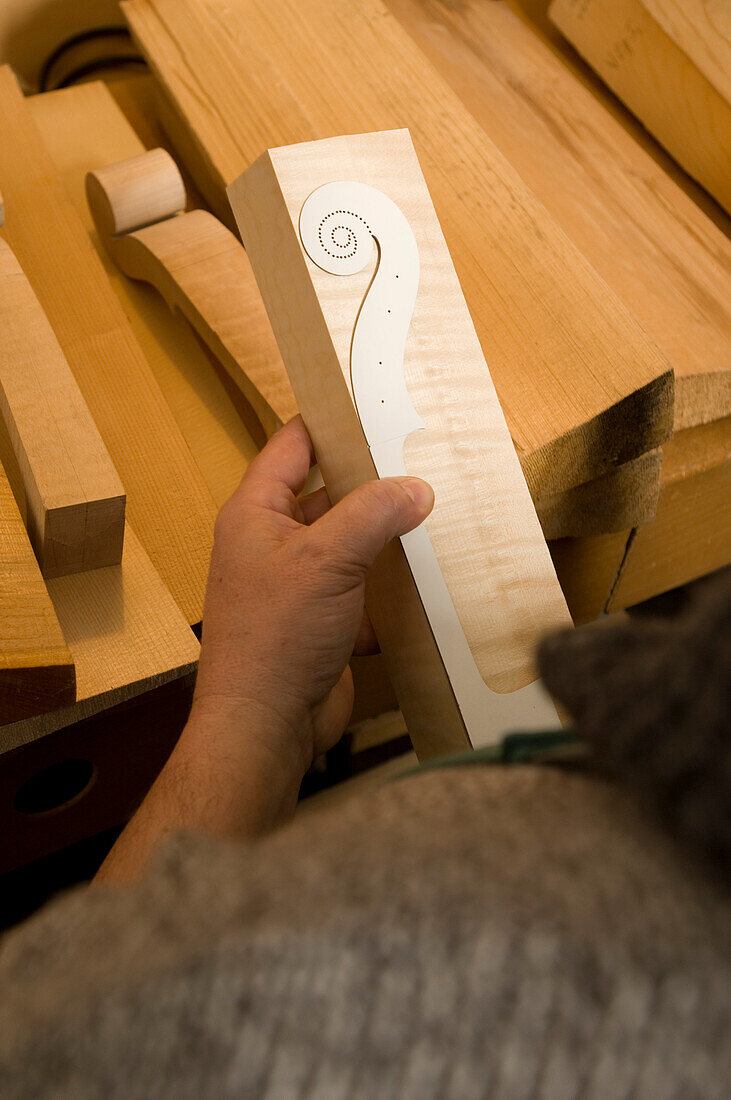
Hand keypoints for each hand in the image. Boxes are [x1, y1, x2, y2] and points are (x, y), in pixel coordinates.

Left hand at [97, 417, 432, 881]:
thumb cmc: (276, 636)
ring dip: (387, 536)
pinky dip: (391, 586)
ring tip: (439, 512)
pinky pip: (362, 589)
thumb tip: (416, 487)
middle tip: (425, 460)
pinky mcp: (322, 622)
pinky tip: (431, 577)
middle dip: (373, 481)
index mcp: (256, 513)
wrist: (266, 726)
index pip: (293, 445)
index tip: (375, 404)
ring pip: (349, 544)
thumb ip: (372, 514)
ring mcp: (298, 584)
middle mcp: (273, 543)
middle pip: (328, 494)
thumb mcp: (326, 560)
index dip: (330, 421)